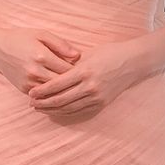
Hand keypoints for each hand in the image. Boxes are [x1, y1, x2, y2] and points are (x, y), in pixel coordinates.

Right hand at [0, 28, 80, 94]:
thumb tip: (78, 56)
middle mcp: (35, 71)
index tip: (85, 70)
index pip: (67, 69)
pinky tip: (59, 92)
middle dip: (73, 83)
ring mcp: (28, 82)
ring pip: (53, 92)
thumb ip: (61, 44)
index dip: (78, 71)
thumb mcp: (41, 34)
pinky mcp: (23, 89)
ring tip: (73, 88)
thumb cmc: (21, 38)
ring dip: (63, 91)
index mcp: (41, 56)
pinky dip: (51, 95)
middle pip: (62, 83)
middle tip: (82, 82)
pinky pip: (42, 96)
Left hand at [28, 40, 146, 115]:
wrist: (133, 62)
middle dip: (43, 103)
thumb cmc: (109, 53)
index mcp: (84, 71)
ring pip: (69, 108)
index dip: (42, 91)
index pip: (57, 84)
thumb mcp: (88, 54)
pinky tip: (56, 111)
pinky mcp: (101, 103)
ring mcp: (96, 97)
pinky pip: (79, 110)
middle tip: (31, 104)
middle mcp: (89, 86)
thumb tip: (51, 70)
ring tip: (40, 109)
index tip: (31, 93)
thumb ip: (70, 64)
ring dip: (52, 109)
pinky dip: (65, 112)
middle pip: (60, 99)